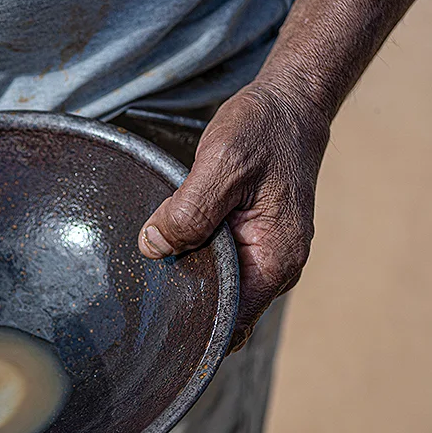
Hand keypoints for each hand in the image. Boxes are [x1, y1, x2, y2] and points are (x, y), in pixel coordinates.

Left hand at [138, 79, 330, 351]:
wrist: (289, 106)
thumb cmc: (263, 131)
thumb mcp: (222, 163)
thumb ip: (189, 210)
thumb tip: (153, 247)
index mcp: (276, 259)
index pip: (232, 323)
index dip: (193, 326)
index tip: (154, 316)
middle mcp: (276, 268)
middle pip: (222, 311)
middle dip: (184, 302)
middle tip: (142, 283)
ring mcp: (265, 257)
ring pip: (217, 288)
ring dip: (187, 276)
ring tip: (155, 258)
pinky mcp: (252, 243)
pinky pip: (219, 266)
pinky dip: (194, 258)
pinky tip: (170, 242)